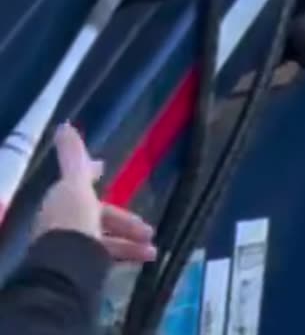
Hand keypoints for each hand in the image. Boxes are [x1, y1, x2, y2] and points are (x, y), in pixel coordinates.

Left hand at [33, 123, 156, 261]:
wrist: (67, 268)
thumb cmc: (74, 222)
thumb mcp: (76, 186)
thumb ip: (74, 158)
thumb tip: (64, 125)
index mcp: (63, 201)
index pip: (78, 183)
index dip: (92, 173)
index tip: (106, 166)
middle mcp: (65, 223)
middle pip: (100, 215)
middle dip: (126, 221)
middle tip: (148, 229)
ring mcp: (73, 246)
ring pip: (107, 238)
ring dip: (131, 242)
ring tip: (153, 251)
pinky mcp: (82, 267)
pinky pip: (108, 257)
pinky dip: (127, 256)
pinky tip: (143, 260)